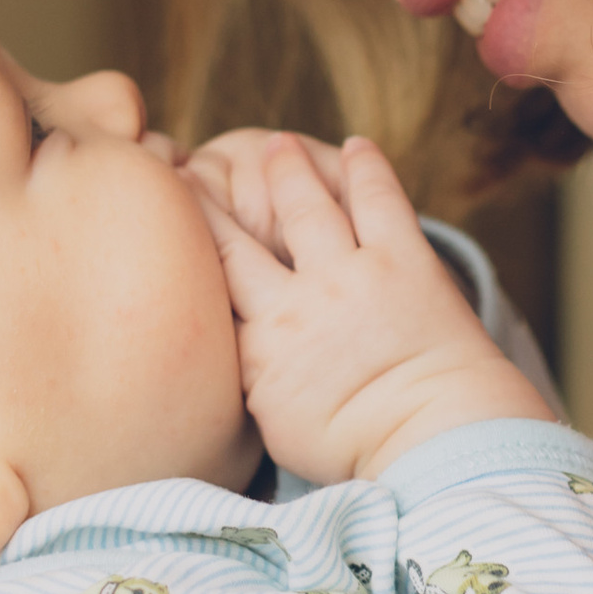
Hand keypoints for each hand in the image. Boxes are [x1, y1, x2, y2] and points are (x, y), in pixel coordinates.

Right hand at [196, 135, 554, 483]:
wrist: (429, 438)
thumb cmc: (356, 449)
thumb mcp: (276, 424)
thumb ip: (253, 376)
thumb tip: (236, 352)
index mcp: (256, 347)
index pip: (208, 280)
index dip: (183, 239)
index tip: (163, 209)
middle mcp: (295, 300)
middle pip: (239, 236)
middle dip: (214, 195)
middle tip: (194, 162)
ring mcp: (348, 274)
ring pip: (307, 205)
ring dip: (290, 170)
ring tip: (278, 144)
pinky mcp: (402, 258)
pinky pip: (379, 199)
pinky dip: (367, 168)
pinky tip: (357, 145)